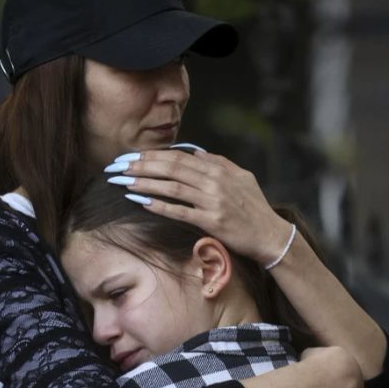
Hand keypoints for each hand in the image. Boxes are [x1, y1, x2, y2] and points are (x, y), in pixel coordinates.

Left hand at [107, 149, 290, 263]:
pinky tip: (141, 202)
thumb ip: (218, 162)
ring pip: (171, 187)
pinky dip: (158, 205)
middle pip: (170, 168)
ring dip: (145, 183)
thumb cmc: (255, 207)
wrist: (270, 235)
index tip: (131, 156)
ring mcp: (212, 201)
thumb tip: (195, 153)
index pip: (178, 157)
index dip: (152, 155)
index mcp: (219, 169)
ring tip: (123, 181)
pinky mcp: (211, 221)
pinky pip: (179, 211)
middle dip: (141, 166)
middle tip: (118, 166)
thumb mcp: (241, 177)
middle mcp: (214, 182)